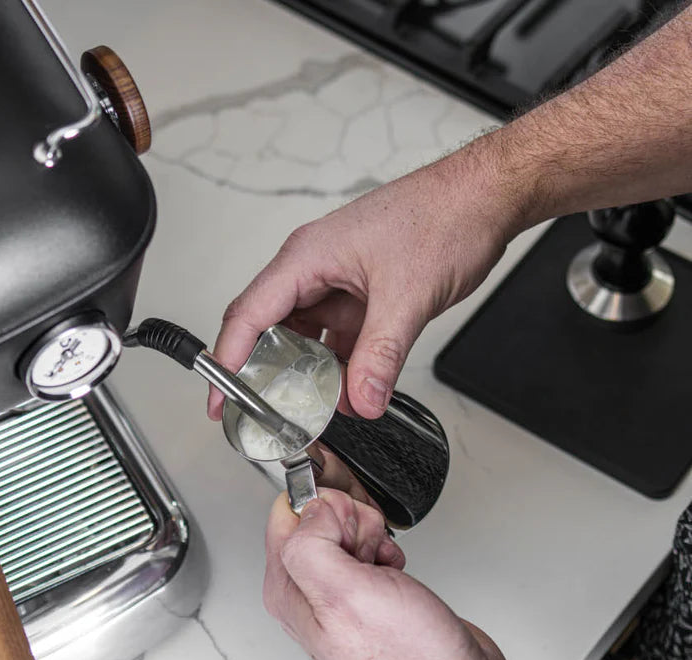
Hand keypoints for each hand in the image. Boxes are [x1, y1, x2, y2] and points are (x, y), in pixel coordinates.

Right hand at [210, 139, 523, 420]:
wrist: (486, 198)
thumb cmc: (444, 216)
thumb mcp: (407, 296)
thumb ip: (380, 356)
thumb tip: (362, 401)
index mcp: (306, 258)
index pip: (248, 316)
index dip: (227, 363)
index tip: (221, 401)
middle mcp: (313, 269)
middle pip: (269, 330)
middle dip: (267, 375)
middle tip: (267, 413)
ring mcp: (337, 281)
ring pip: (305, 338)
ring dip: (310, 373)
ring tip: (316, 407)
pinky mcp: (360, 294)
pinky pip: (336, 337)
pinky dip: (340, 365)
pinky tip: (351, 389)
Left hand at [263, 489, 511, 659]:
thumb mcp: (345, 594)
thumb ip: (311, 545)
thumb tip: (309, 509)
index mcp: (287, 590)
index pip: (286, 515)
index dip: (323, 508)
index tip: (347, 525)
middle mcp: (306, 593)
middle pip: (318, 518)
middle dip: (352, 523)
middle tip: (368, 553)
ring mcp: (337, 594)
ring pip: (345, 530)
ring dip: (372, 537)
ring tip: (383, 566)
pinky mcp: (366, 594)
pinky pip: (368, 548)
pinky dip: (386, 550)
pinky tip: (394, 571)